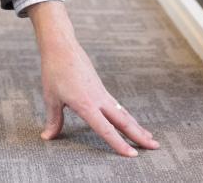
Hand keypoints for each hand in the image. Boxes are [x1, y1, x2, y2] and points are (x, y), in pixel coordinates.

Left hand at [28, 1, 158, 157]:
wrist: (62, 47)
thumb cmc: (55, 71)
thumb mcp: (51, 98)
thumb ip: (54, 119)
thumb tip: (47, 136)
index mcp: (87, 105)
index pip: (106, 130)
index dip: (119, 144)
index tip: (132, 155)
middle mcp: (99, 100)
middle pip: (124, 121)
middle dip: (140, 136)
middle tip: (155, 146)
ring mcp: (102, 93)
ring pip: (123, 113)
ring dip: (137, 126)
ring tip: (149, 137)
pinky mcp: (101, 88)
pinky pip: (117, 106)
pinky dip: (126, 116)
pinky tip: (130, 121)